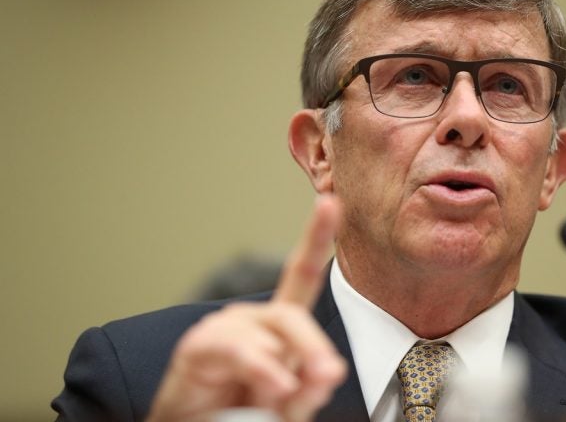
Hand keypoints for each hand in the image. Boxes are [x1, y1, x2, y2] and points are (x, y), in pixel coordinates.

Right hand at [147, 195, 346, 421]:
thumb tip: (329, 370)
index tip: (330, 202)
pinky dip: (258, 368)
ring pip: (267, 334)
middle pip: (292, 314)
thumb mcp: (289, 405)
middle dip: (312, 346)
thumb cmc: (246, 414)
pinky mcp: (198, 347)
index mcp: (279, 327)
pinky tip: (273, 387)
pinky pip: (235, 348)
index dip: (316, 237)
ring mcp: (224, 329)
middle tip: (328, 376)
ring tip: (277, 397)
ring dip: (280, 370)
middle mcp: (252, 319)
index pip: (302, 276)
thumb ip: (309, 388)